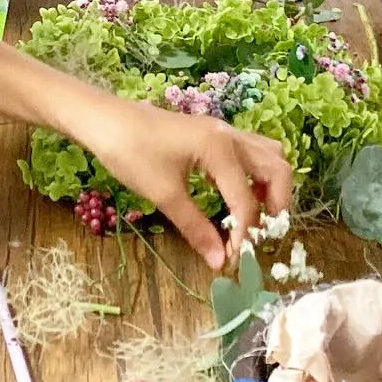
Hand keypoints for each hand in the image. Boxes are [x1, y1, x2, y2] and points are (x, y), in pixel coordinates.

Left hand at [74, 91, 291, 270]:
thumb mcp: (164, 195)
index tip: (235, 259)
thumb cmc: (131, 153)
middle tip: (263, 232)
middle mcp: (229, 136)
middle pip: (277, 168)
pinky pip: (249, 150)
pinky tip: (235, 193)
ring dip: (270, 184)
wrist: (103, 119)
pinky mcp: (211, 132)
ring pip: (267, 154)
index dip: (245, 234)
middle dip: (278, 203)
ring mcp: (222, 130)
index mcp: (221, 150)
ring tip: (256, 213)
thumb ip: (196, 229)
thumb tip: (220, 262)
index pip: (246, 200)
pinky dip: (255, 173)